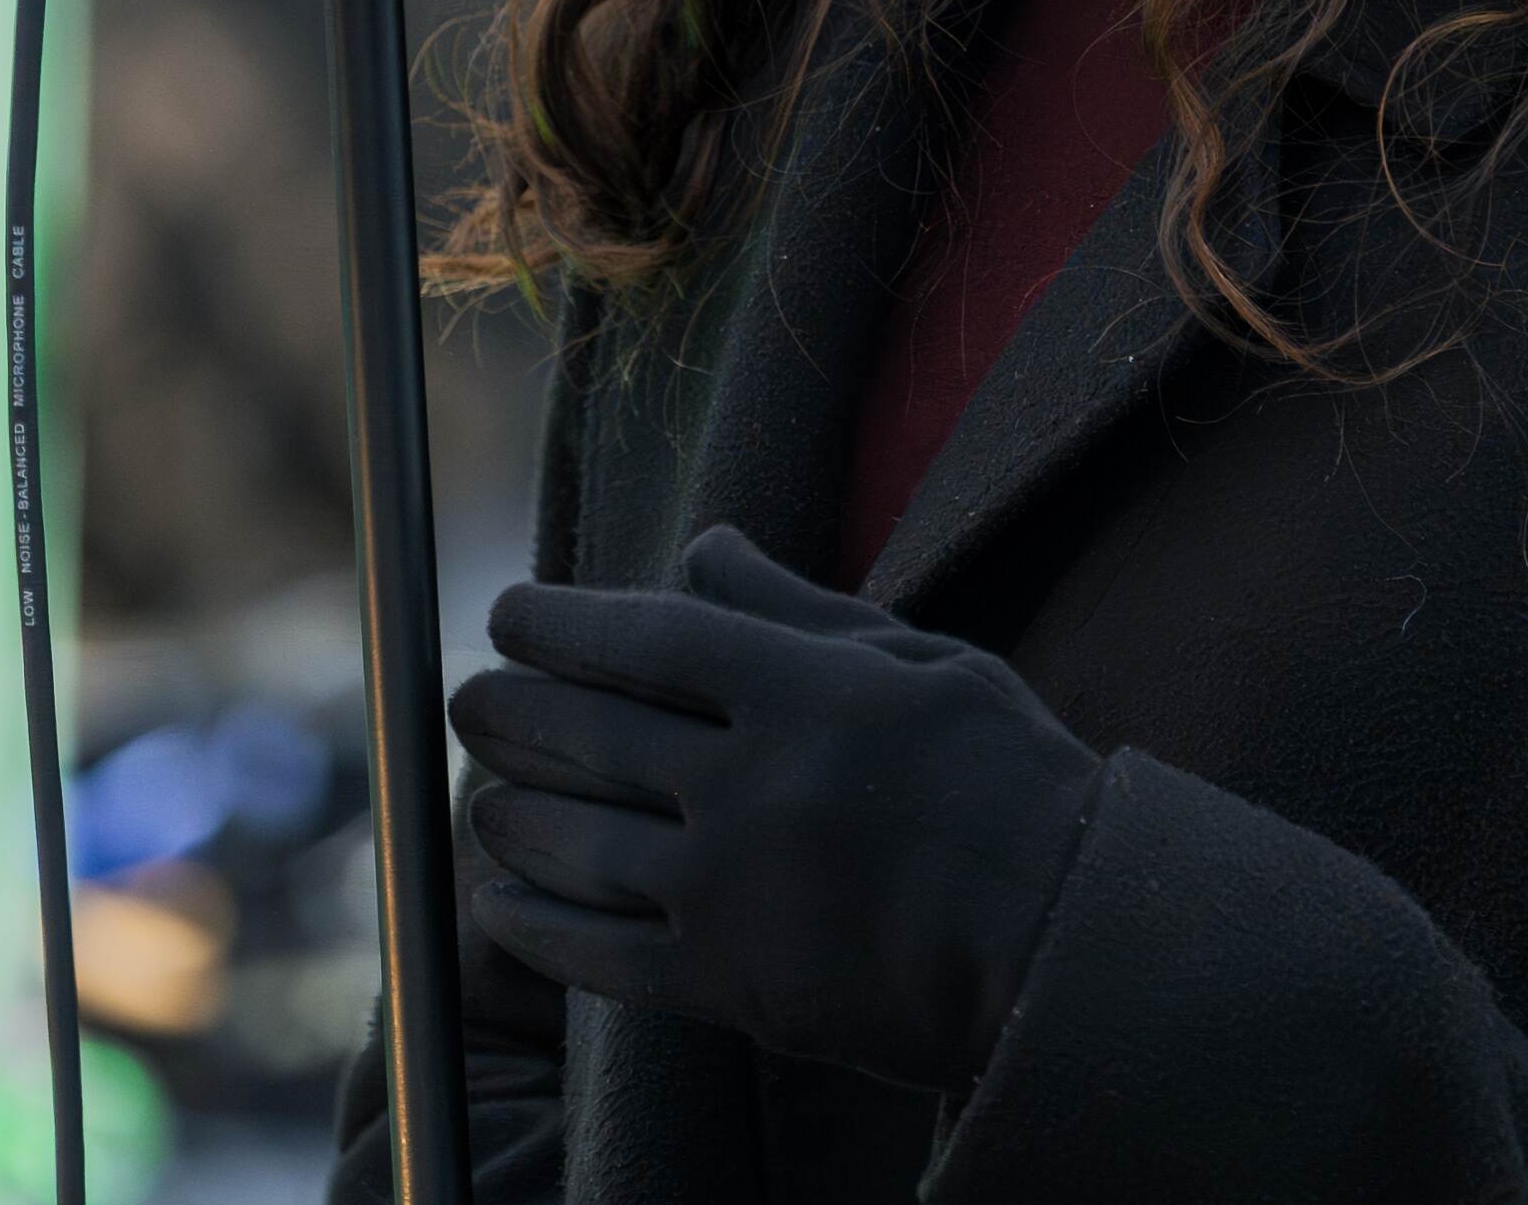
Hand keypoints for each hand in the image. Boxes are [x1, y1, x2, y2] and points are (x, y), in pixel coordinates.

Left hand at [448, 526, 1104, 1091]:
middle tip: (470, 696)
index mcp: (808, 690)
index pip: (652, 637)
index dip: (567, 621)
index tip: (512, 610)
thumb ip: (797, 608)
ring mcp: (735, 888)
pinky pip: (598, 954)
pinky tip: (502, 901)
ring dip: (516, 812)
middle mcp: (757, 781)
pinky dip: (535, 925)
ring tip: (488, 793)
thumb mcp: (919, 662)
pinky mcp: (728, 984)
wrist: (1057, 937)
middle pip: (598, 733)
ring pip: (582, 842)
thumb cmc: (1003, 778)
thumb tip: (705, 543)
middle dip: (517, 709)